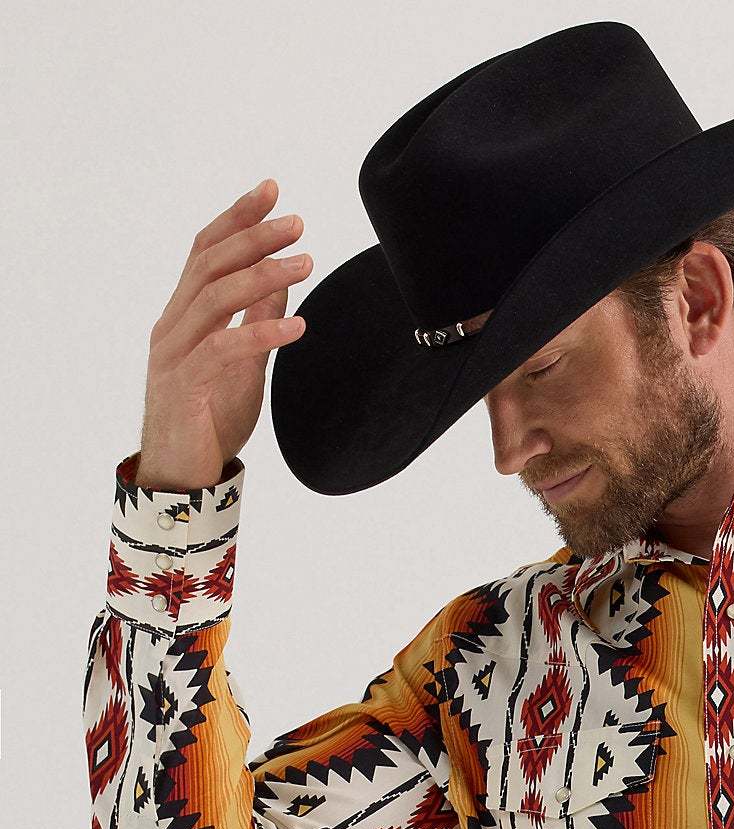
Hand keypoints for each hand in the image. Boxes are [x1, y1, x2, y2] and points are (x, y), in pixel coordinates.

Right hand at [137, 177, 311, 490]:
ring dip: (263, 275)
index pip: (206, 251)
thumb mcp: (243, 364)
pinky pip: (223, 349)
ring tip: (306, 263)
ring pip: (215, 298)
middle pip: (210, 264)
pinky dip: (261, 334)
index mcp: (183, 315)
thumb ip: (256, 321)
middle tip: (297, 222)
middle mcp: (172, 326)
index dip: (237, 218)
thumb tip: (282, 282)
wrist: (181, 477)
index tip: (271, 190)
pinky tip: (297, 327)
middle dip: (254, 237)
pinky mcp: (184, 386)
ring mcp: (173, 354)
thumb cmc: (209, 420)